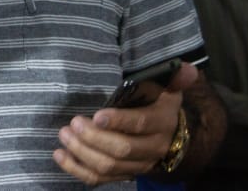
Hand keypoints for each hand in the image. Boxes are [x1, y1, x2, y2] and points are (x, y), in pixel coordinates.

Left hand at [53, 61, 199, 184]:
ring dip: (83, 153)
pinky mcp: (122, 175)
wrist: (170, 138)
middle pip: (122, 150)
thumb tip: (187, 68)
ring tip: (64, 136)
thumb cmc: (161, 106)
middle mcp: (151, 149)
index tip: (97, 115)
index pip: (140, 124)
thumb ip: (175, 79)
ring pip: (109, 167)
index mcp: (161, 123)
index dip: (119, 122)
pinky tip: (60, 155)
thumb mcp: (169, 90)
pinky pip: (99, 179)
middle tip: (74, 123)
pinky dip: (77, 169)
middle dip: (95, 138)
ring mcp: (137, 166)